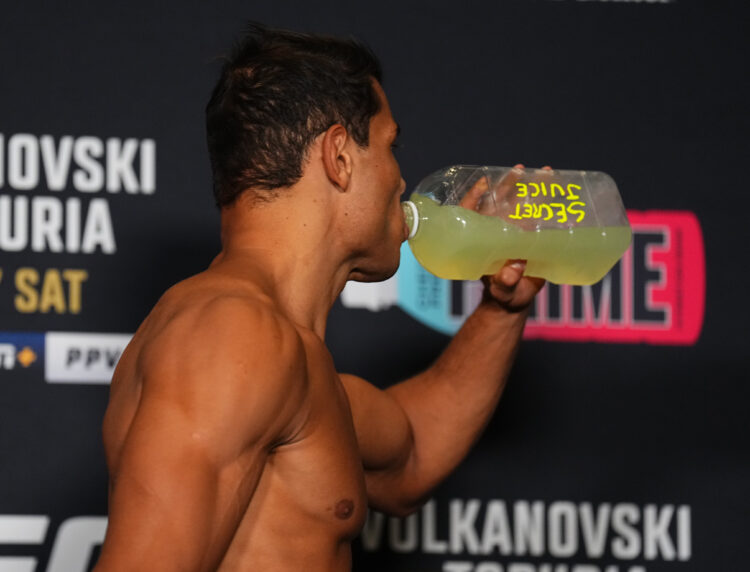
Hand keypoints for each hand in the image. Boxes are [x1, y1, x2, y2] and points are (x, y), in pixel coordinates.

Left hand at [479, 164, 550, 311]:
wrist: (514, 300)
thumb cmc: (502, 294)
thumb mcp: (502, 289)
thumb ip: (505, 281)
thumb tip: (513, 270)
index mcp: (483, 238)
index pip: (472, 211)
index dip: (475, 196)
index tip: (485, 182)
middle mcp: (497, 230)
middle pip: (500, 201)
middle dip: (509, 185)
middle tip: (521, 170)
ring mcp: (515, 231)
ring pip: (521, 204)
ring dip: (531, 188)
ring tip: (545, 172)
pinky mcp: (532, 236)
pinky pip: (539, 216)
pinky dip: (549, 205)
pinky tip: (560, 192)